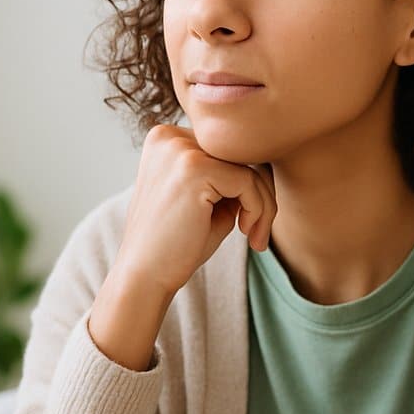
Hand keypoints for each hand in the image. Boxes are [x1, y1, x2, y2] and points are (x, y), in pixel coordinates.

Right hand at [112, 124, 276, 299]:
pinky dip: (258, 210)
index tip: (250, 220)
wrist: (144, 276)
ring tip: (254, 237)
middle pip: (239, 153)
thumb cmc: (176, 243)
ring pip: (249, 166)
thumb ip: (230, 176)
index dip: (247, 184)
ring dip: (264, 205)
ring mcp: (179, 150)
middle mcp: (169, 137)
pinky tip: (246, 232)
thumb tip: (268, 163)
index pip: (226, 150)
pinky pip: (248, 181)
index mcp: (166, 140)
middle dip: (261, 193)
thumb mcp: (206, 200)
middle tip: (258, 231)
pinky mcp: (193, 168)